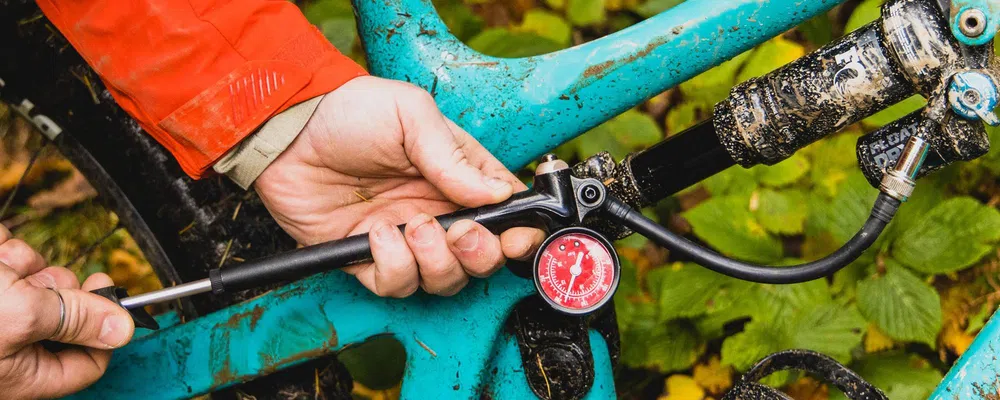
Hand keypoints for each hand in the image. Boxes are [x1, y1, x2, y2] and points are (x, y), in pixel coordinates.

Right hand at [0, 225, 134, 398]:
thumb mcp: (21, 316)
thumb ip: (75, 320)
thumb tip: (123, 330)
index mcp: (21, 373)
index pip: (87, 365)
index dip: (107, 332)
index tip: (115, 298)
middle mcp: (13, 346)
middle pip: (73, 314)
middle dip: (59, 289)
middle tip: (39, 285)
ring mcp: (4, 309)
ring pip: (46, 279)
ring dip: (27, 266)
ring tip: (1, 269)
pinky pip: (20, 259)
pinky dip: (9, 252)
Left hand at [255, 76, 544, 296]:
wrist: (287, 132)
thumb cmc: (349, 112)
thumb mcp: (411, 115)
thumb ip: (453, 158)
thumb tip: (497, 194)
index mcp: (460, 176)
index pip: (506, 213)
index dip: (519, 232)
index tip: (516, 237)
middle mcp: (438, 211)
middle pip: (483, 259)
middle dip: (479, 254)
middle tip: (459, 232)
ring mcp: (405, 238)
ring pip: (444, 280)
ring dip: (435, 262)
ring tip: (411, 226)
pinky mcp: (368, 258)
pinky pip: (396, 285)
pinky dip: (393, 267)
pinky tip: (375, 234)